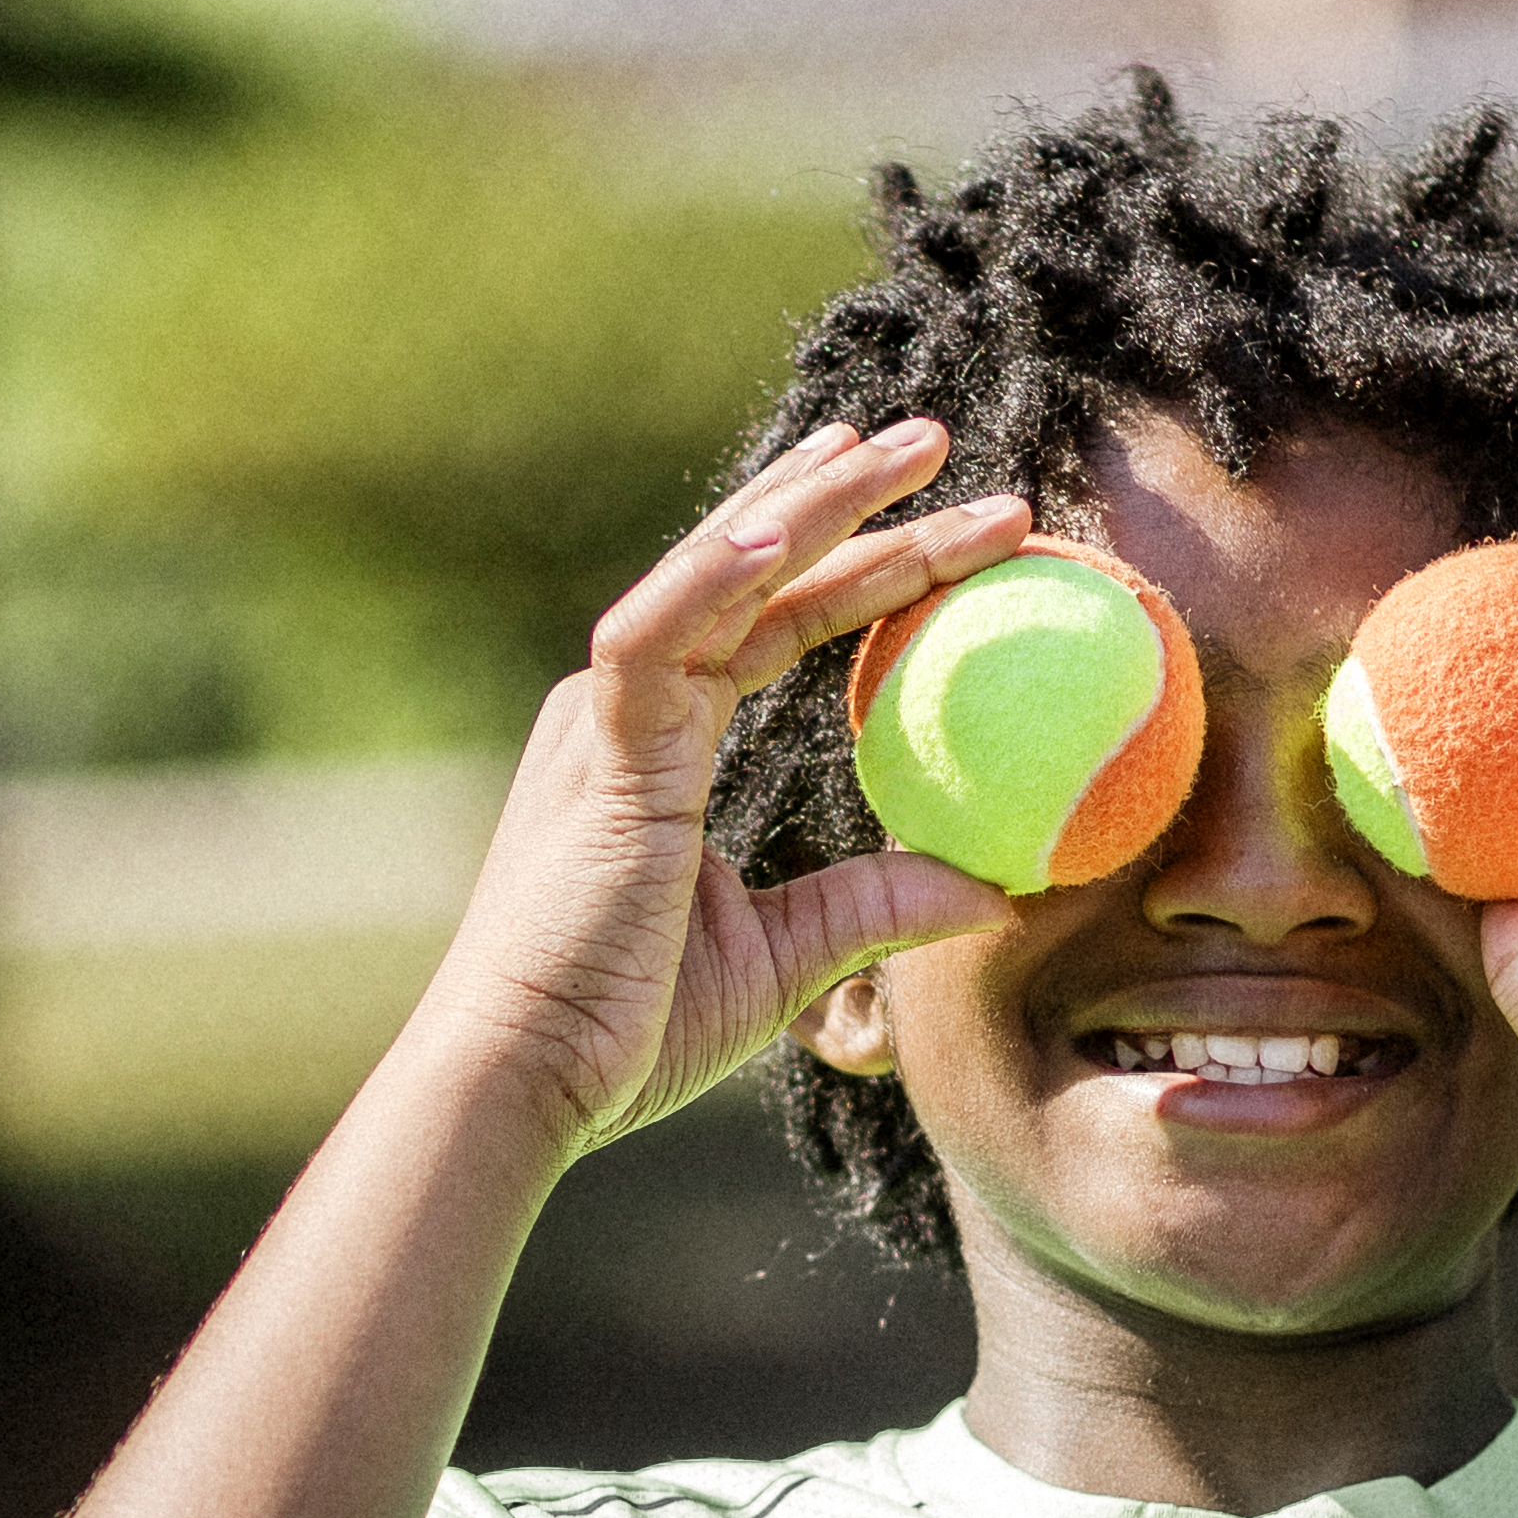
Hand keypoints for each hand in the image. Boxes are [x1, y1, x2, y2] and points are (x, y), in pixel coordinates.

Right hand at [411, 415, 1033, 1157]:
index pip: (778, 626)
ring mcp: (605, 724)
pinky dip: (715, 575)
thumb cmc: (623, 1030)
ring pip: (717, 576)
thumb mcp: (782, 960)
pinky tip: (788, 525)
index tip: (951, 519)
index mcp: (659, 744)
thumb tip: (995, 888)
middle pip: (758, 578)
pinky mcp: (595, 757)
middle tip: (940, 435)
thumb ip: (877, 907)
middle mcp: (627, 711)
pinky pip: (654, 637)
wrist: (522, 1082)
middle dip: (851, 499)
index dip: (863, 566)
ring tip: (910, 446)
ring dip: (813, 504)